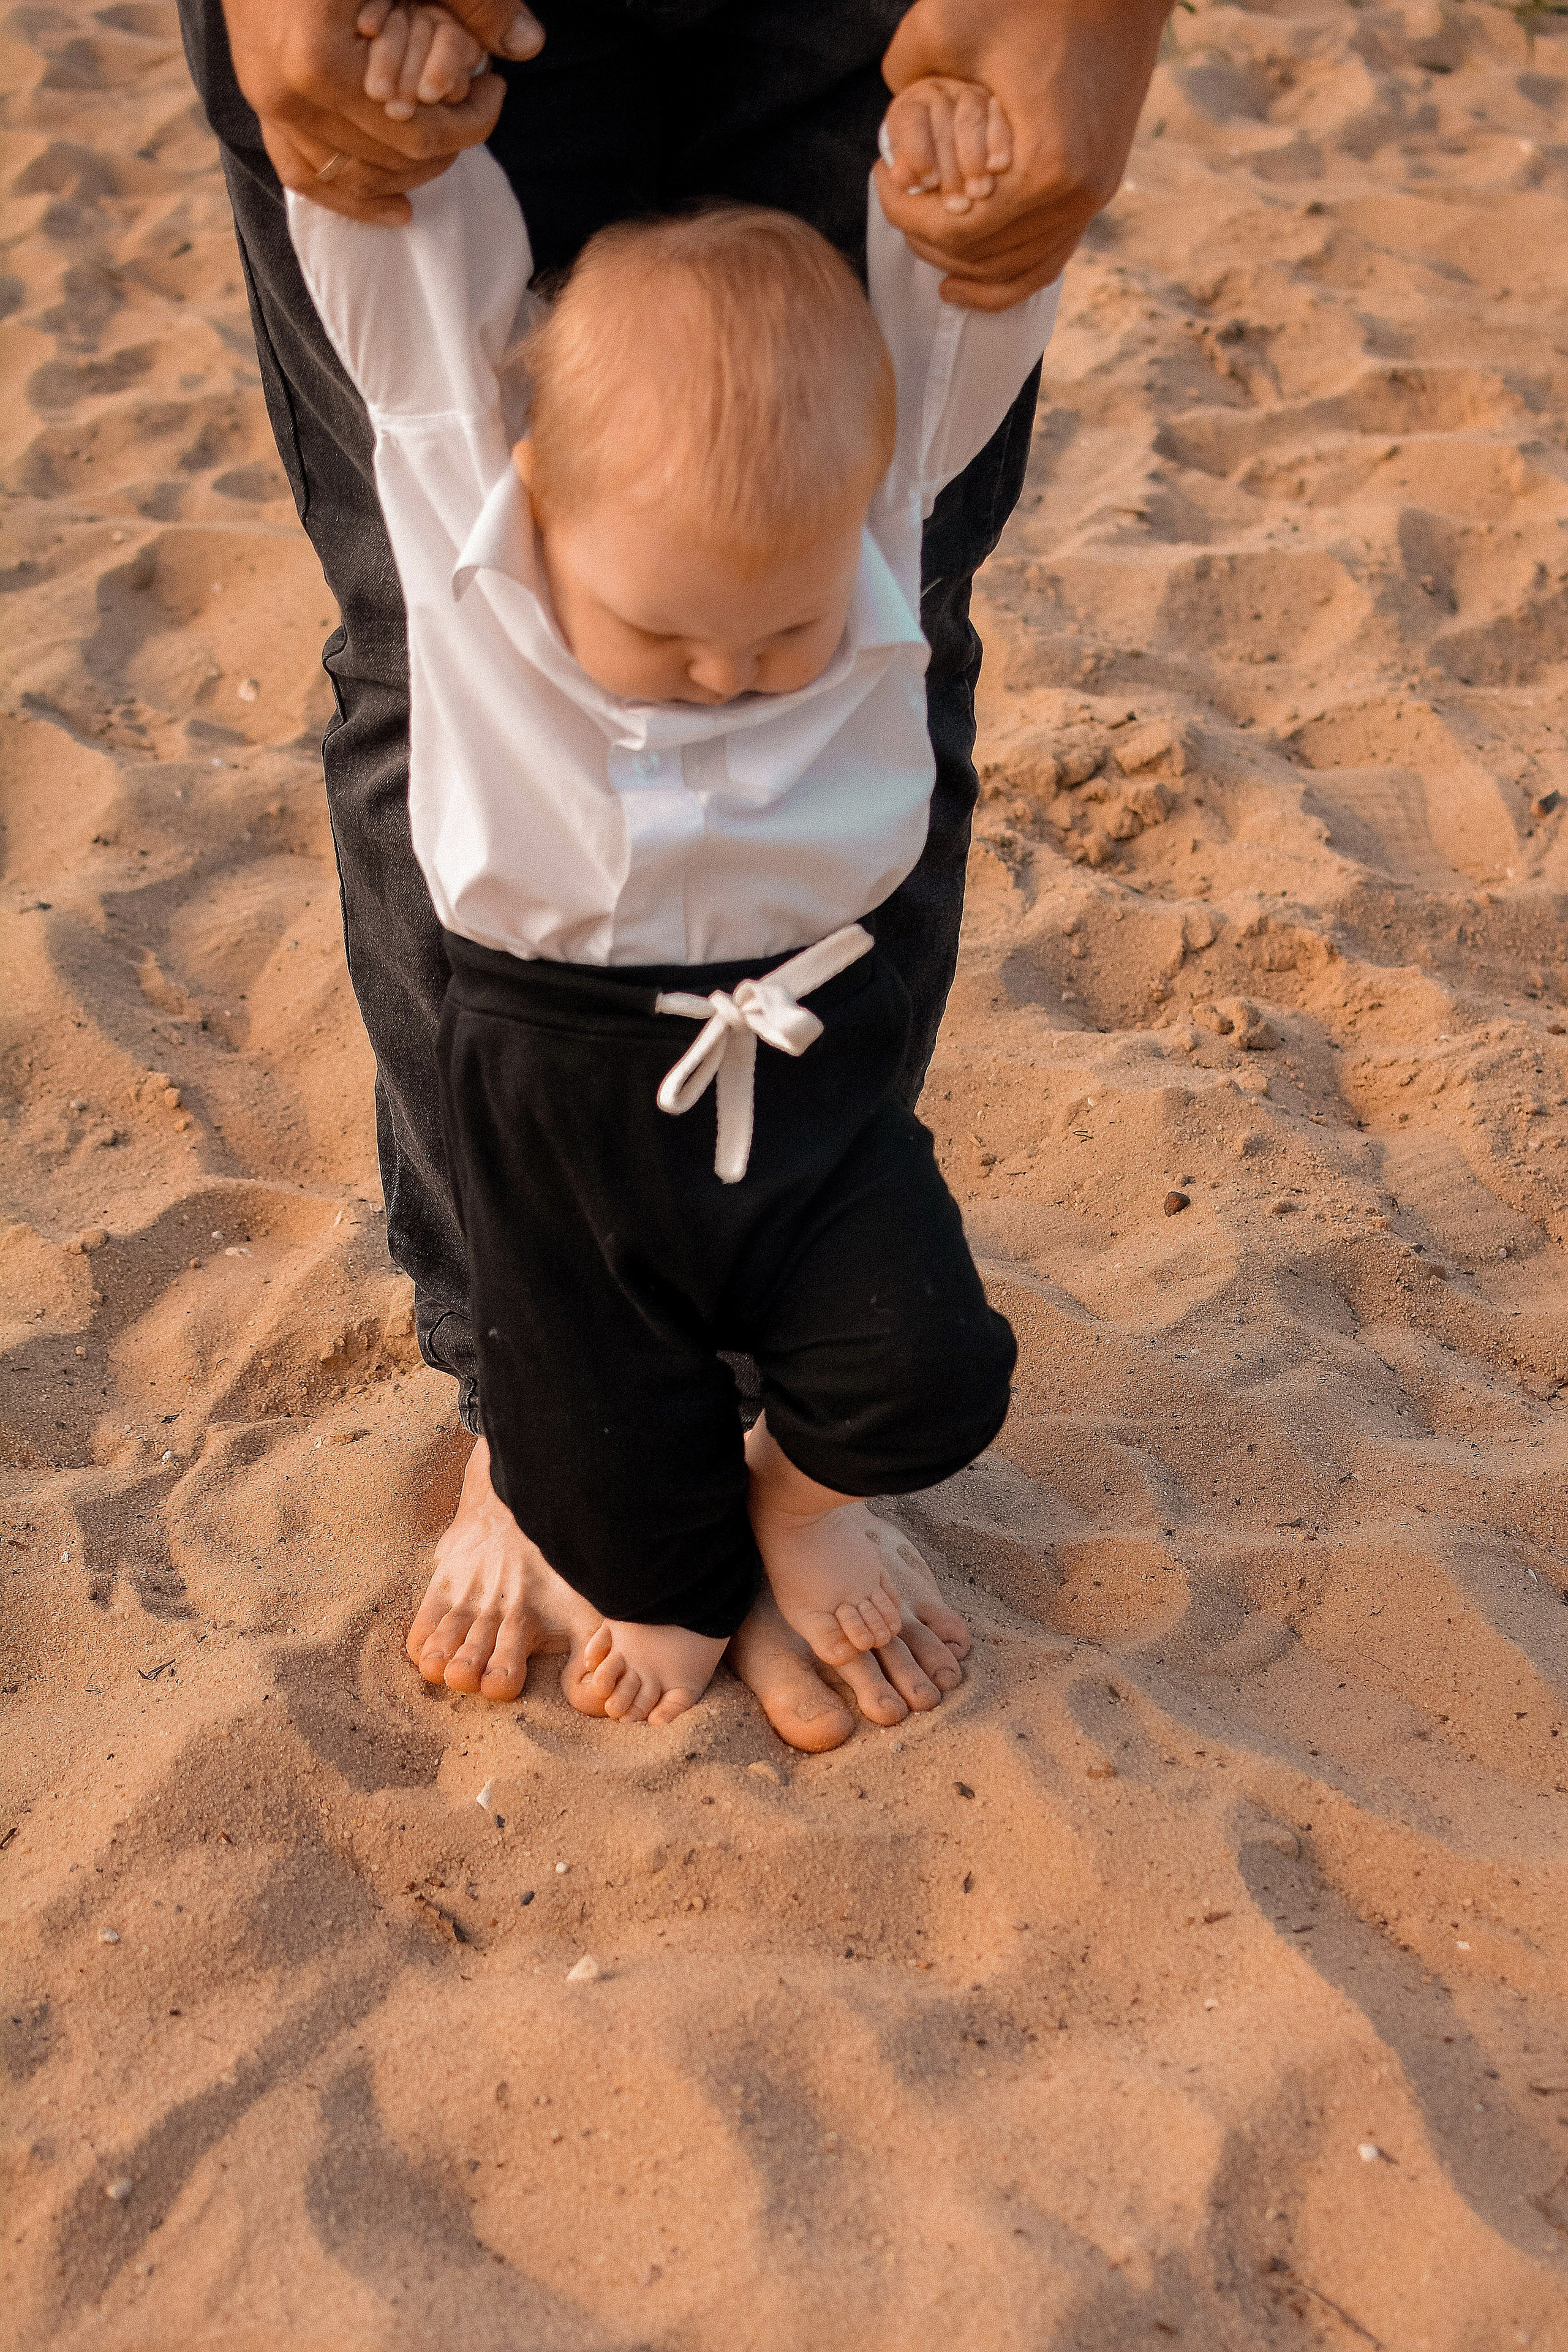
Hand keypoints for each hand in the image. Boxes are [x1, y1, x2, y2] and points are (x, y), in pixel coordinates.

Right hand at [220, 0, 542, 224]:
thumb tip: (529, 44)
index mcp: (322, 61)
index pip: (420, 131)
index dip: (472, 121)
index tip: (496, 90)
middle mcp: (290, 95)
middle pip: (392, 159)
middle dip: (446, 144)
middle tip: (474, 111)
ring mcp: (268, 102)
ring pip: (354, 176)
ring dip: (408, 170)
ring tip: (442, 142)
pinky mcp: (257, 100)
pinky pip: (304, 172)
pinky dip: (352, 195)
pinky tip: (397, 208)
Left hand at [878, 0, 1171, 309]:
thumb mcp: (954, 24)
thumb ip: (906, 70)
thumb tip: (887, 124)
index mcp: (1043, 167)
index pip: (954, 227)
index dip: (903, 212)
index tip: (880, 178)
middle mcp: (1074, 198)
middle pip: (982, 257)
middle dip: (927, 238)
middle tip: (898, 204)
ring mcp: (1092, 200)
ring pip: (1015, 269)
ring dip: (963, 264)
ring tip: (924, 242)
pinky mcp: (1099, 191)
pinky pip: (1049, 257)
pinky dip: (1006, 274)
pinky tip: (966, 277)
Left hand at [880, 75, 1012, 216]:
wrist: (956, 178)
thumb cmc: (927, 185)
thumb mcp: (907, 192)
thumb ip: (900, 190)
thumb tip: (900, 180)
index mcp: (911, 109)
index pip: (911, 121)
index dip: (919, 154)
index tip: (929, 184)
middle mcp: (940, 96)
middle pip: (943, 123)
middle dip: (950, 167)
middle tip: (959, 204)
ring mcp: (970, 96)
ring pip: (971, 117)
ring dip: (974, 158)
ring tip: (979, 193)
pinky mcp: (996, 104)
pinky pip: (1000, 116)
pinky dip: (999, 142)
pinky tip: (998, 168)